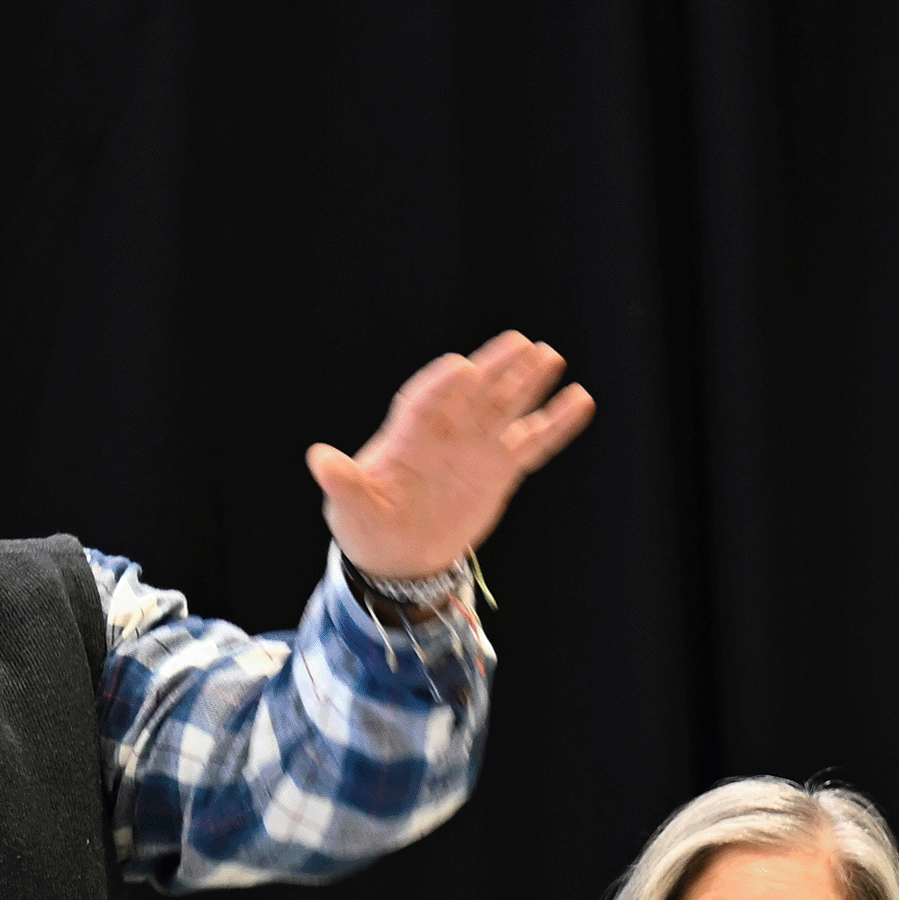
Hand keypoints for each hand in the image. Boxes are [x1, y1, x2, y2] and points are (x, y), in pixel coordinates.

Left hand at [305, 330, 596, 582]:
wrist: (400, 555)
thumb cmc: (368, 527)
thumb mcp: (350, 509)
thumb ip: (343, 483)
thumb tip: (318, 458)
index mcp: (406, 438)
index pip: (425, 403)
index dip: (441, 386)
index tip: (460, 368)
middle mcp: (445, 434)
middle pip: (473, 394)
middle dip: (494, 370)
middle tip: (521, 344)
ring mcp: (475, 448)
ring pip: (505, 408)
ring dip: (527, 383)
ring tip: (550, 356)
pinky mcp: (499, 468)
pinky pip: (532, 442)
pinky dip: (555, 423)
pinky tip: (580, 399)